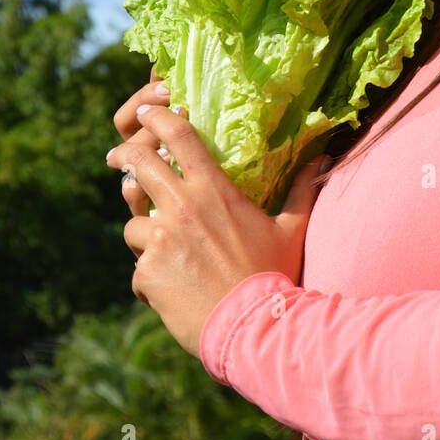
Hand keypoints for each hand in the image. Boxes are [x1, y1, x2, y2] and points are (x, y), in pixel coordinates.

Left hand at [107, 70, 331, 357]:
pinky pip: (139, 269)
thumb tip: (320, 157)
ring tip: (162, 253)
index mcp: (214, 191)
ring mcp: (161, 239)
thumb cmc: (276, 275)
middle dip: (126, 157)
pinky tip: (171, 293)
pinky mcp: (148, 272)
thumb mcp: (292, 229)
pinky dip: (151, 280)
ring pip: (132, 224)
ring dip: (143, 235)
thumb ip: (301, 189)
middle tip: (120, 159)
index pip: (180, 138)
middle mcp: (182, 207)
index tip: (150, 112)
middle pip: (140, 164)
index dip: (160, 118)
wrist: (255, 327)